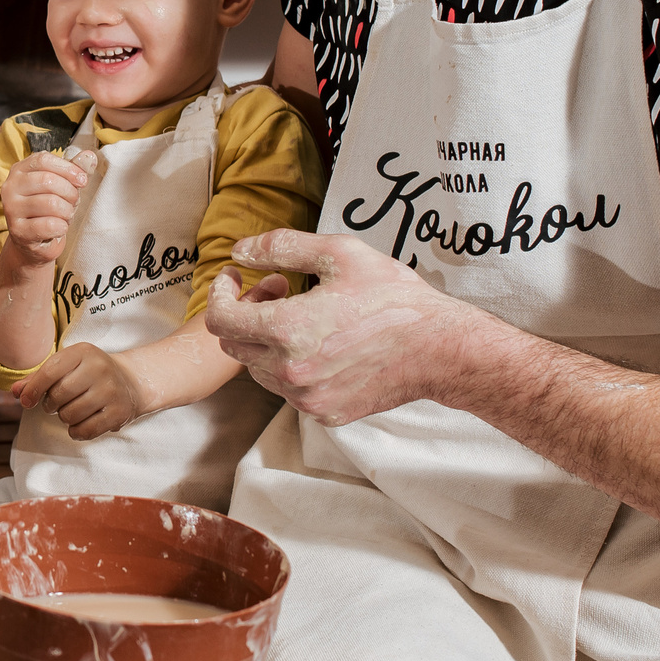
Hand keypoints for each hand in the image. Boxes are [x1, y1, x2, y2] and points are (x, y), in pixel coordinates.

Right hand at [0, 149, 94, 264]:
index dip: (67, 168)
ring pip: (50, 203)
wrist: (34, 242)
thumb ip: (74, 170)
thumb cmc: (48, 210)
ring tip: (66, 215)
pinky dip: (62, 227)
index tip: (82, 180)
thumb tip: (89, 156)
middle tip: (74, 202)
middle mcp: (10, 187)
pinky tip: (59, 228)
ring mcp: (11, 209)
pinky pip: (49, 225)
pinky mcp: (18, 231)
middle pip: (47, 180)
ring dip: (67, 211)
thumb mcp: (62, 186)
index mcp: (19, 170)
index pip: (43, 160)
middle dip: (69, 192)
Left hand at [12, 342, 148, 440]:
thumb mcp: (67, 367)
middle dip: (51, 405)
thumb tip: (14, 392)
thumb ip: (39, 378)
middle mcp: (99, 368)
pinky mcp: (119, 412)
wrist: (131, 381)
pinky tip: (79, 424)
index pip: (50, 371)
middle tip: (56, 404)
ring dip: (65, 418)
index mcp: (83, 352)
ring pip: (70, 415)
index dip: (33, 389)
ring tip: (72, 410)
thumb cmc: (89, 374)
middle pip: (59, 395)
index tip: (25, 401)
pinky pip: (85, 430)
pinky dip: (76, 432)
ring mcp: (111, 391)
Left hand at [204, 229, 492, 427]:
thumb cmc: (392, 296)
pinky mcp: (324, 413)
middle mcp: (289, 372)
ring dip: (267, 342)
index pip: (220, 320)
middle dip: (246, 313)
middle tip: (279, 288)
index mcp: (287, 330)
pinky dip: (292, 366)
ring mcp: (306, 398)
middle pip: (235, 346)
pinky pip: (289, 390)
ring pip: (259, 370)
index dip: (221, 293)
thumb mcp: (339, 253)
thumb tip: (238, 250)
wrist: (439, 348)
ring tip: (303, 314)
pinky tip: (322, 343)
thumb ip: (280, 247)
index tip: (235, 277)